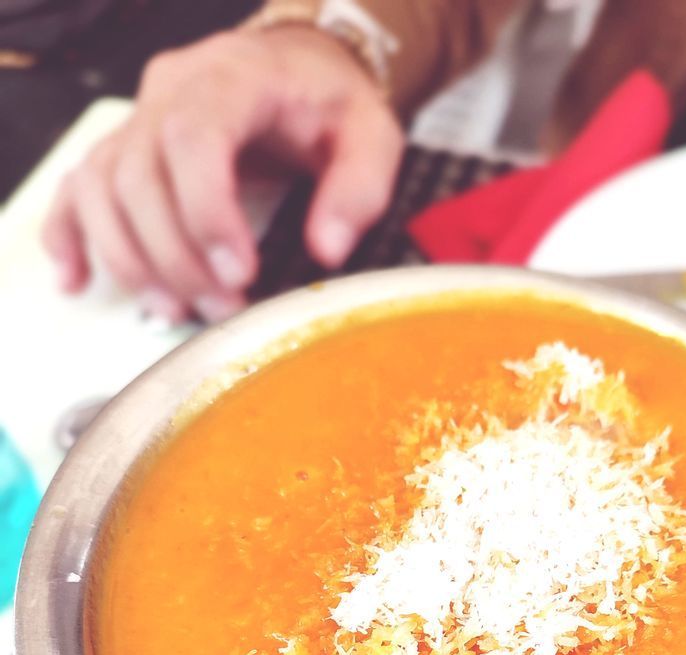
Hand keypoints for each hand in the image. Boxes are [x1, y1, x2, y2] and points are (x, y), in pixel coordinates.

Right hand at [43, 26, 404, 321]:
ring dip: (130, 260)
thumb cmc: (328, 103)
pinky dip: (72, 237)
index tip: (240, 272)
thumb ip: (360, 188)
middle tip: (220, 308)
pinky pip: (77, 189)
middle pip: (140, 174)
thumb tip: (327, 249)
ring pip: (101, 188)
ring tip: (173, 310)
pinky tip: (77, 280)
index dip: (206, 211)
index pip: (193, 136)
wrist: (296, 70)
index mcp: (232, 78)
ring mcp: (138, 121)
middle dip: (175, 257)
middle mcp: (169, 92)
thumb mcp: (371, 134)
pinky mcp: (123, 150)